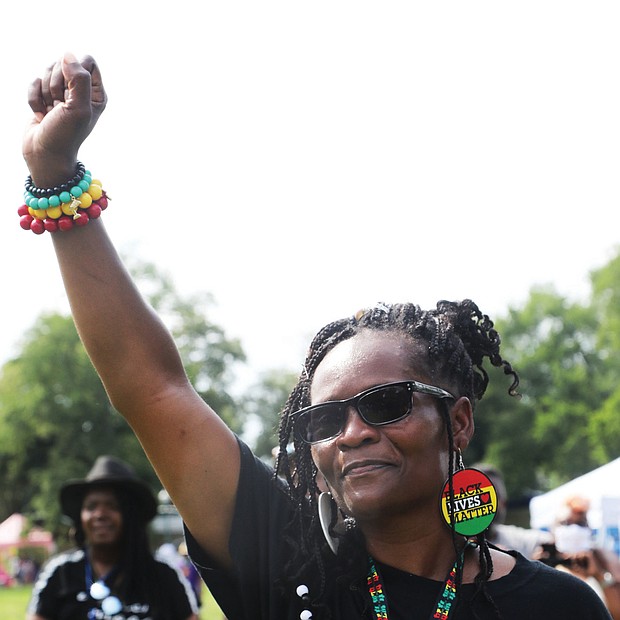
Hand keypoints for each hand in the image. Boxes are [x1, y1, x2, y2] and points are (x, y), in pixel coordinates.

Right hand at [23, 52, 106, 186]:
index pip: (87, 61)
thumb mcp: (78, 108)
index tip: (69, 90)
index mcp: (96, 94)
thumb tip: (69, 55)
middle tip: (59, 106)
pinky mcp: (44, 97)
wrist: (45, 155)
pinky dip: (34, 98)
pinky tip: (41, 114)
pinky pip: (34, 81)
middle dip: (56, 83)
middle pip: (64, 63)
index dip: (74, 70)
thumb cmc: (65, 136)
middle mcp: (81, 92)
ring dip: (45, 93)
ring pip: (47, 70)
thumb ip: (79, 79)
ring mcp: (62, 94)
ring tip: (51, 112)